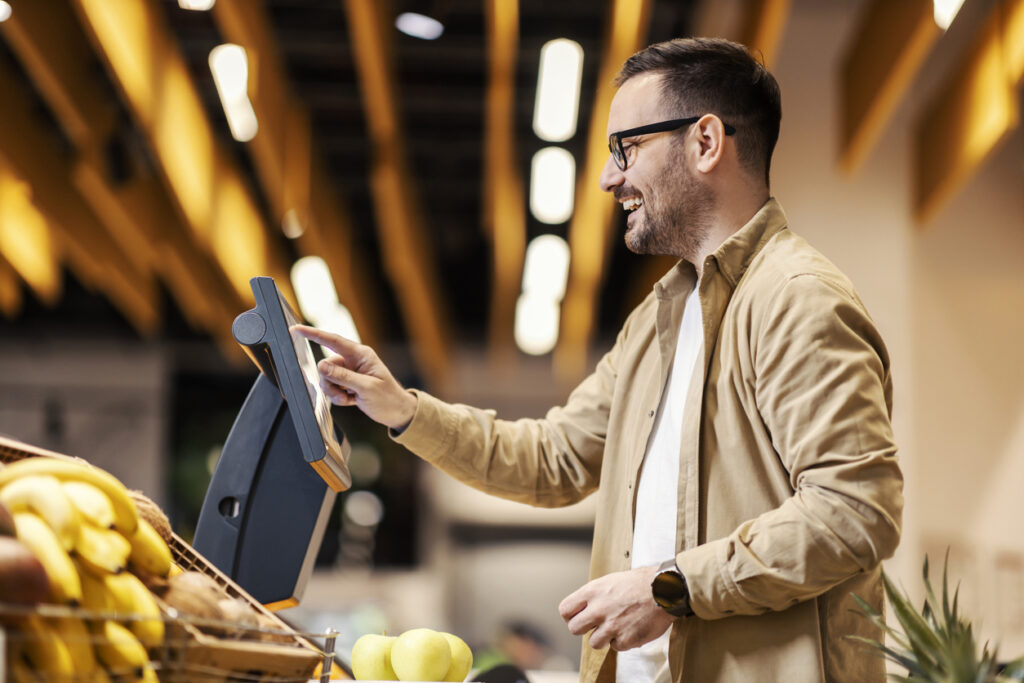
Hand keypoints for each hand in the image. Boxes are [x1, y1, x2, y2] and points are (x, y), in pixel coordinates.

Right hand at [291, 325, 417, 430]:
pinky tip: (352, 400)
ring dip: (334, 392)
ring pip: (326, 379)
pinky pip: (331, 388)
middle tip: (345, 394)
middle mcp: (353, 360)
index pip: (332, 340)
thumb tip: (321, 366)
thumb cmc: (388, 398)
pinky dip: (338, 397)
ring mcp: (349, 372)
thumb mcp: (366, 388)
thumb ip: (343, 376)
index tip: (296, 329)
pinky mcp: (347, 383)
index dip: (313, 334)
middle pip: (326, 366)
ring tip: (350, 399)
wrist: (396, 412)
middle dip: (330, 383)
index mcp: (361, 354)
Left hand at [558, 566, 674, 651]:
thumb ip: (594, 595)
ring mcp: (612, 625)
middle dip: (584, 628)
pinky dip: (622, 641)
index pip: (565, 610)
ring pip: (594, 643)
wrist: (664, 590)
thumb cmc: (640, 582)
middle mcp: (599, 609)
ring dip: (604, 637)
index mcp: (593, 592)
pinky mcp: (626, 639)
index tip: (577, 617)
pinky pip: (616, 647)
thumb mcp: (610, 580)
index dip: (570, 615)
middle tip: (595, 625)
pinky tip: (630, 629)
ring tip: (616, 626)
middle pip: (574, 629)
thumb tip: (584, 607)